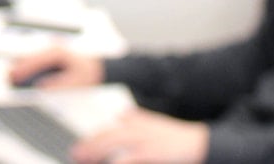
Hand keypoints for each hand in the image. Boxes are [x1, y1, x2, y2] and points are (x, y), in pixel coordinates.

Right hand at [8, 46, 103, 88]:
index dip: (24, 69)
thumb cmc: (89, 73)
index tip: (15, 76)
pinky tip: (23, 73)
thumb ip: (58, 84)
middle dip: (19, 67)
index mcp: (58, 52)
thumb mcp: (76, 82)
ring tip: (13, 76)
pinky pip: (36, 59)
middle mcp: (53, 48)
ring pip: (32, 56)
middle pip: (31, 56)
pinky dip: (29, 66)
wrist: (99, 67)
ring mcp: (51, 50)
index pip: (36, 60)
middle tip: (9, 77)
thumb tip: (41, 87)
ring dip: (23, 66)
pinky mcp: (51, 55)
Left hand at [70, 108, 209, 163]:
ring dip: (98, 152)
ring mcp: (144, 140)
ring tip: (85, 160)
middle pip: (107, 136)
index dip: (91, 140)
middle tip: (76, 155)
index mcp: (135, 124)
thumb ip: (137, 118)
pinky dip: (118, 162)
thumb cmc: (174, 136)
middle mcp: (137, 129)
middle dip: (89, 146)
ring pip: (114, 144)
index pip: (108, 130)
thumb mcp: (153, 123)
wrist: (198, 142)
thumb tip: (121, 115)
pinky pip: (129, 158)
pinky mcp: (151, 152)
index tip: (79, 149)